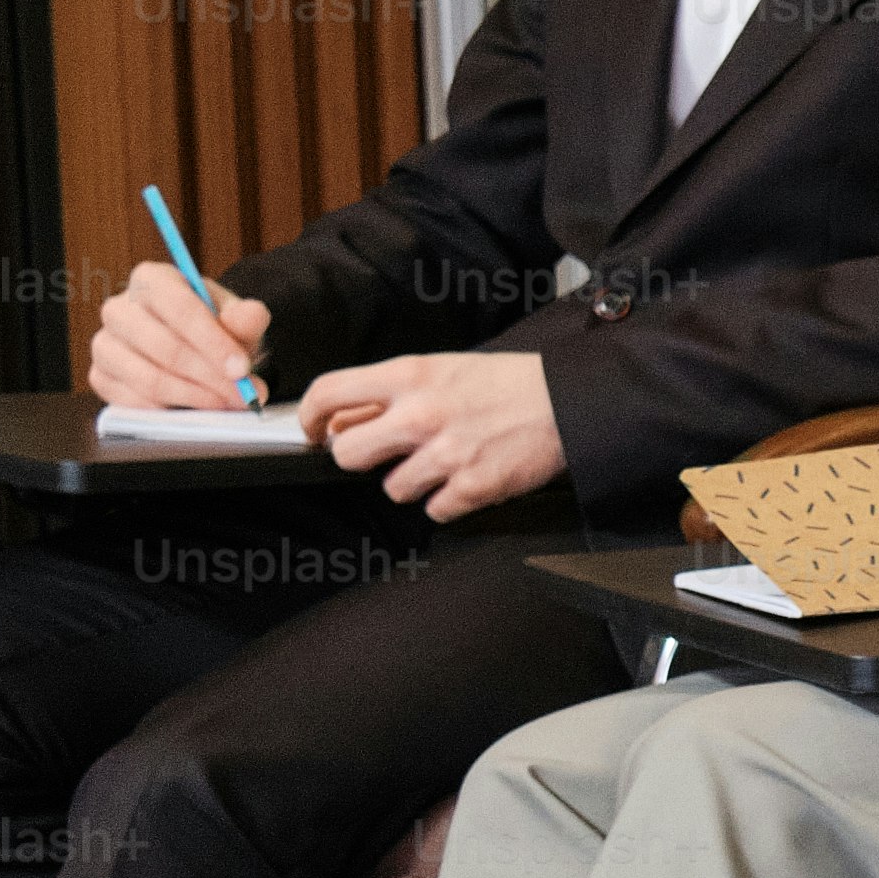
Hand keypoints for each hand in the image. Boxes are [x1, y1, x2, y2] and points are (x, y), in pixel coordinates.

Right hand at [88, 256, 271, 410]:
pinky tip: (195, 407)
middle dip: (209, 376)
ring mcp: (104, 343)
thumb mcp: (234, 317)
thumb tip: (251, 315)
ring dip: (194, 396)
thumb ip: (245, 317)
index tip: (241, 368)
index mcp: (151, 280)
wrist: (191, 345)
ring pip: (148, 378)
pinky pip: (132, 401)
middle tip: (242, 394)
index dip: (212, 342)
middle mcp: (118, 308)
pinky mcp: (100, 376)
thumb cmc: (211, 326)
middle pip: (164, 347)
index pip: (179, 308)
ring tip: (226, 402)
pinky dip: (168, 409)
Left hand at [293, 351, 567, 516]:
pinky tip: (467, 478)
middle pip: (346, 453)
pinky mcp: (472, 487)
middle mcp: (420, 415)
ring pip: (392, 488)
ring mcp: (445, 454)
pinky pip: (434, 509)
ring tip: (443, 463)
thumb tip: (347, 418)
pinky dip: (448, 500)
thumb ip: (393, 391)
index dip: (309, 418)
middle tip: (384, 454)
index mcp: (409, 376)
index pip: (328, 394)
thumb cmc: (510, 382)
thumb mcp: (443, 367)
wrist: (569, 401)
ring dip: (412, 482)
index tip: (313, 432)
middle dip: (360, 458)